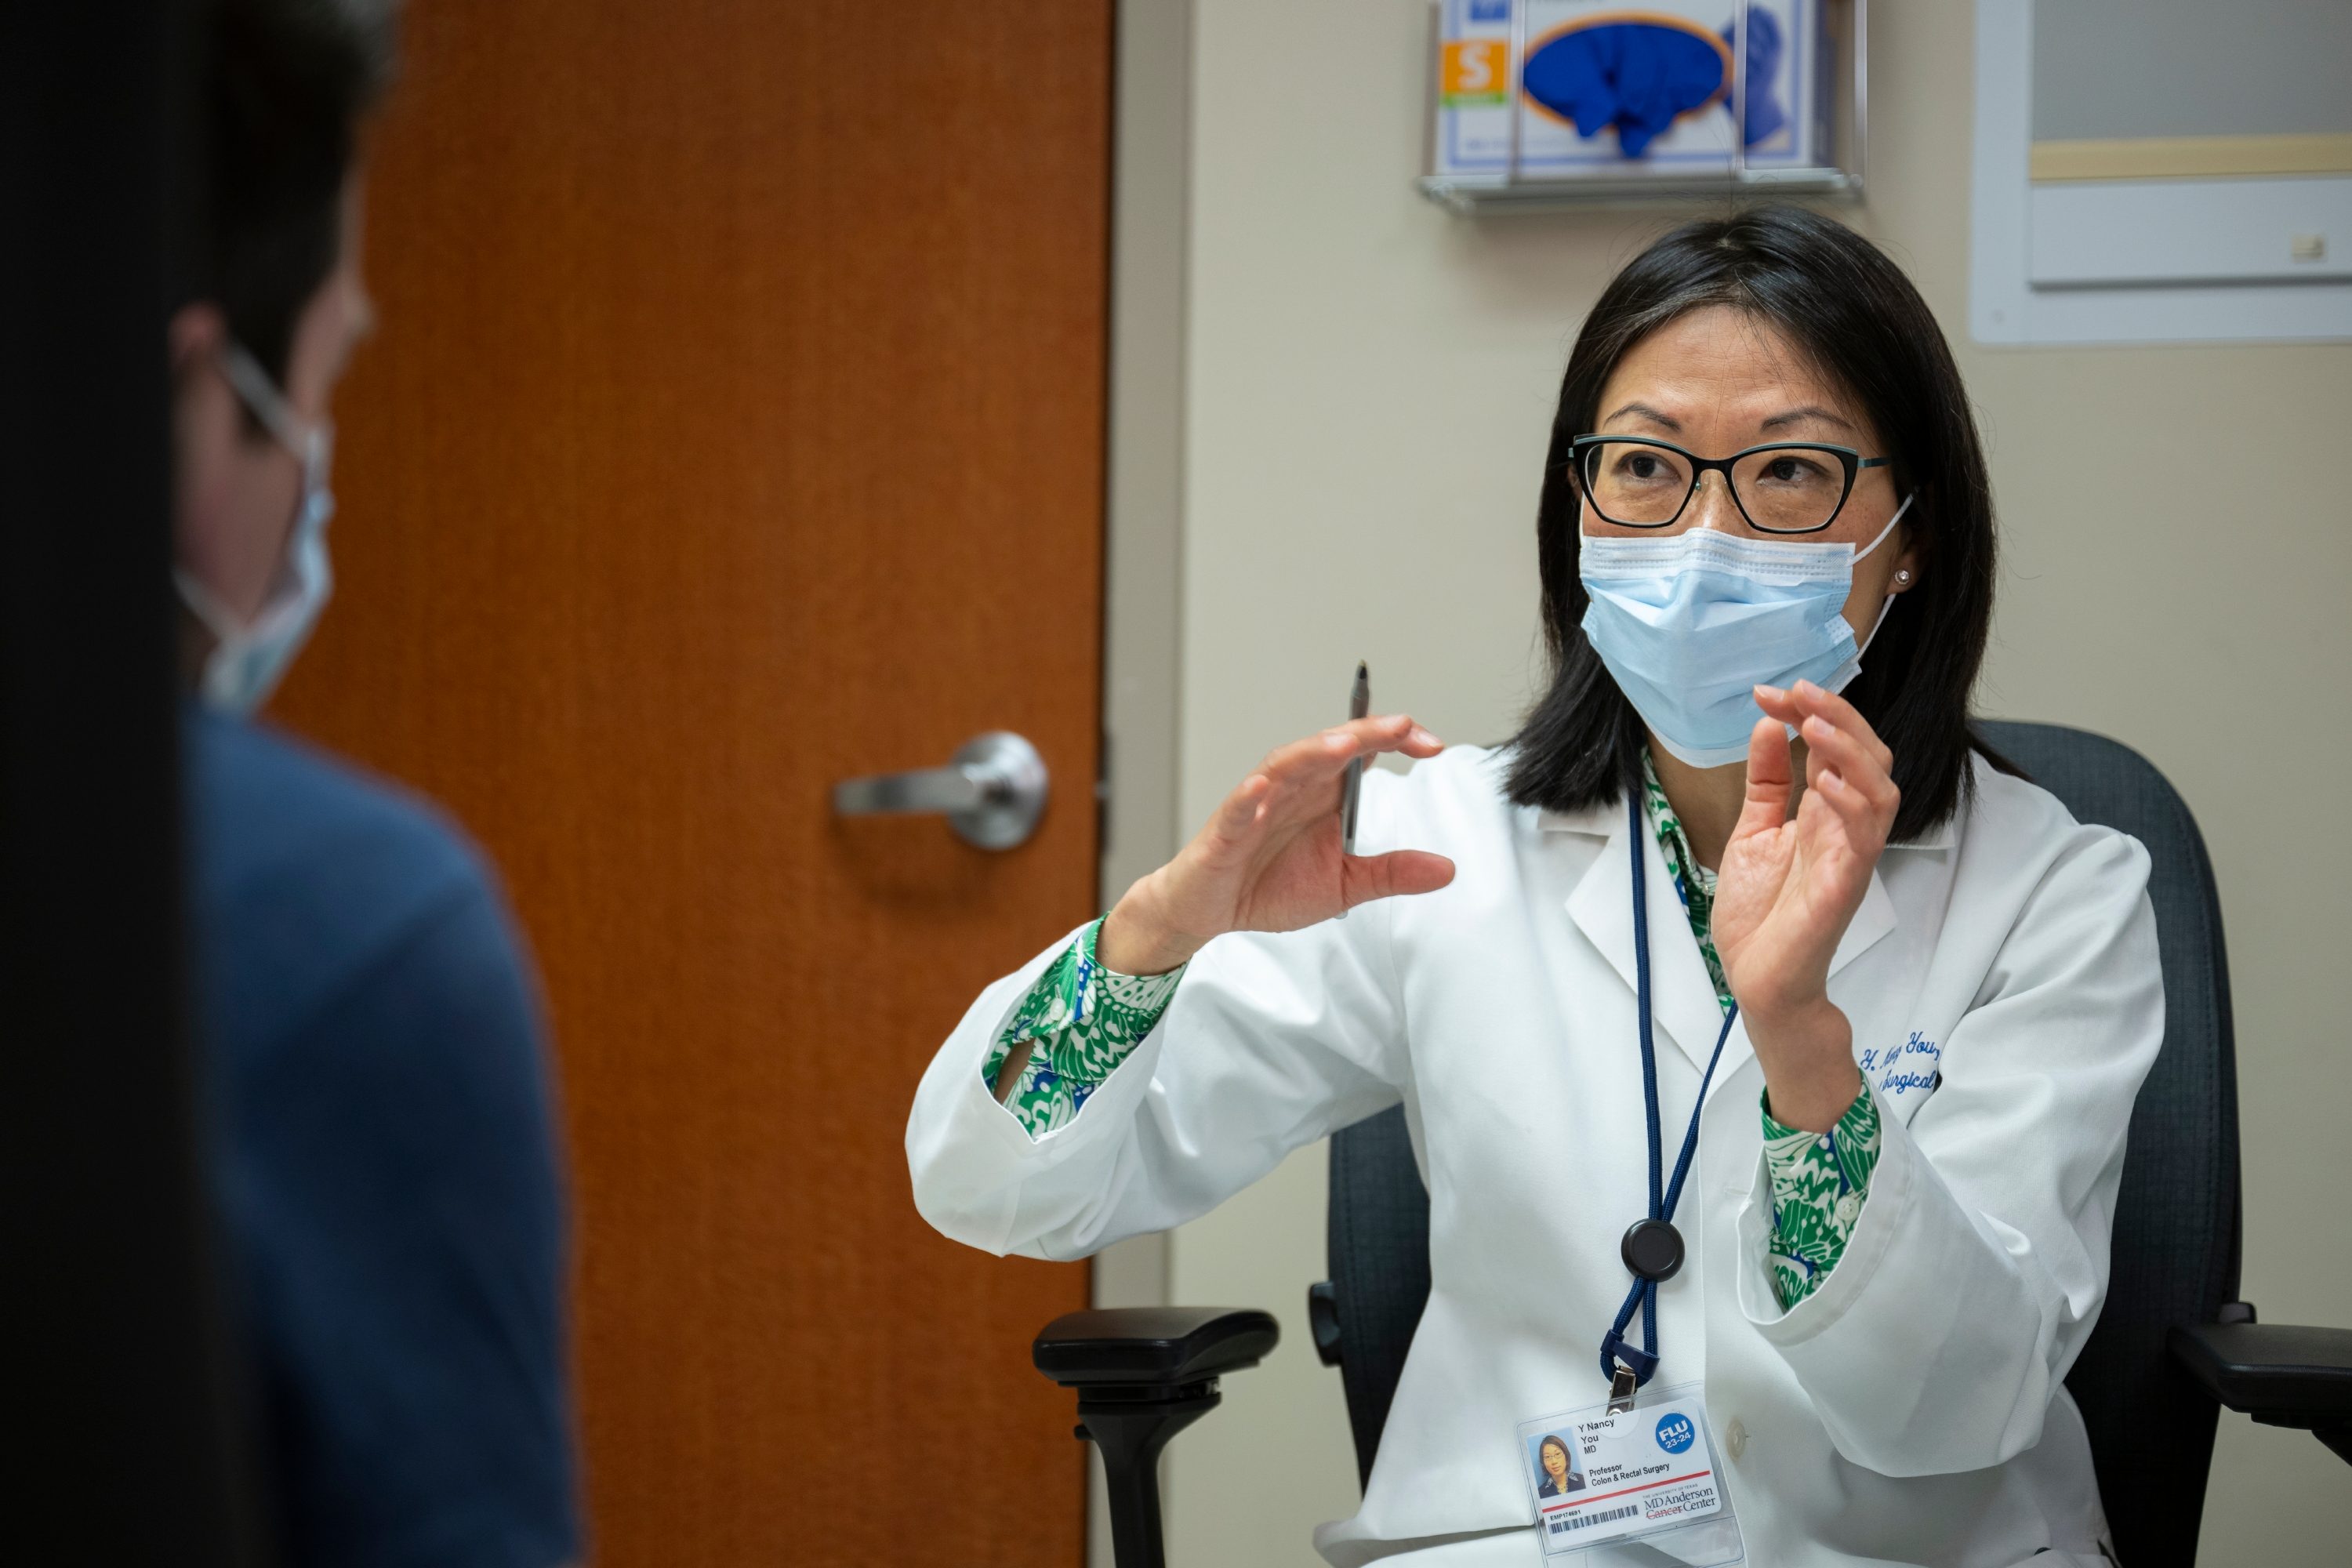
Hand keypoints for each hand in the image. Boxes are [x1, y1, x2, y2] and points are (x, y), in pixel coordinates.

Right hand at [1097, 714, 1455, 973]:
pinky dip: (1248, 796)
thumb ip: (1392, 873)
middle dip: (1365, 733)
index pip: (1363, 755)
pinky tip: (1261, 787)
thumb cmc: (1269, 886)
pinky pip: (1237, 809)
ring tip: (1343, 744)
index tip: (1433, 746)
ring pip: (1285, 766)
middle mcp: (1293, 790)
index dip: (1395, 742)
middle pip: (1329, 749)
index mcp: (1324, 795)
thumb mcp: (1345, 884)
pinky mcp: (1226, 832)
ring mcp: (1258, 806)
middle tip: (1401, 726)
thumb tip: (1446, 868)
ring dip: (1313, 751)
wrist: (1212, 911)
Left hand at [1711, 680, 1898, 1130]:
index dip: (1811, 714)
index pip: (1838, 748)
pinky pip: (1865, 836)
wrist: (1757, 977)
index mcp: (1826, 813)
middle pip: (1870, 757)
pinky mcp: (1846, 884)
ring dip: (1851, 751)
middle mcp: (1847, 828)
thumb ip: (1767, 780)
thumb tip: (1771, 724)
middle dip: (1839, 717)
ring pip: (1881, 790)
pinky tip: (1822, 780)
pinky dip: (1850, 801)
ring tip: (1814, 724)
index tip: (1770, 693)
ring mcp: (1851, 855)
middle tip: (1798, 692)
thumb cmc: (1760, 913)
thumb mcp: (1753, 830)